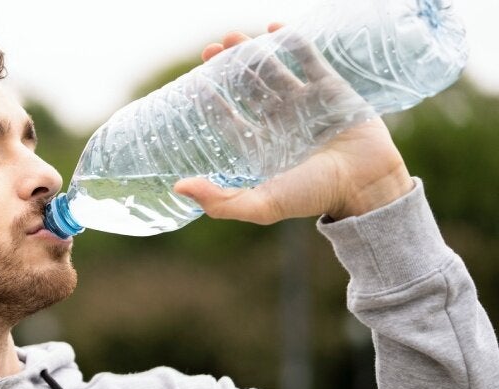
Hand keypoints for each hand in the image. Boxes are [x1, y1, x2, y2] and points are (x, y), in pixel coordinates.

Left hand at [173, 24, 413, 222]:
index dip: (212, 102)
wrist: (366, 184)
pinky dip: (292, 42)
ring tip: (232, 36)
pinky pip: (308, 59)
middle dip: (228, 68)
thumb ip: (220, 201)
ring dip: (253, 52)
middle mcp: (281, 123)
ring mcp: (306, 104)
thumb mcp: (262, 205)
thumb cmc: (314, 196)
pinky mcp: (330, 88)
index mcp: (263, 147)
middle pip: (248, 89)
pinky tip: (274, 27)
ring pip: (273, 71)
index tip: (194, 83)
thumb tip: (178, 188)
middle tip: (210, 49)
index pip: (230, 119)